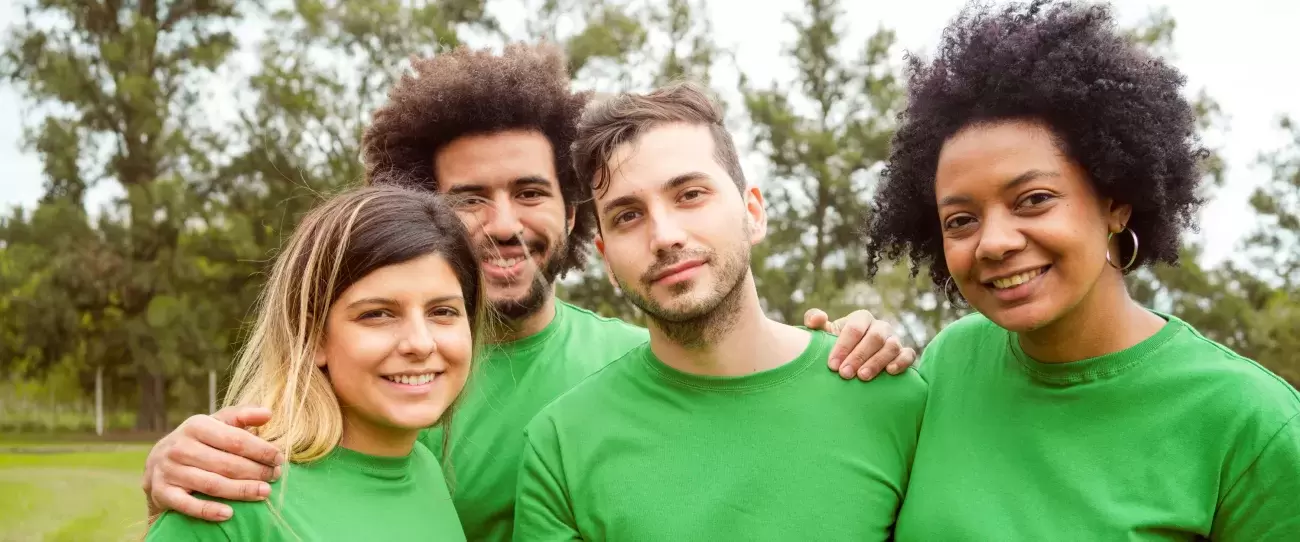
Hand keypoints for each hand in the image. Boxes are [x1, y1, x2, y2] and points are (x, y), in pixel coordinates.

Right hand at [143, 406, 283, 521]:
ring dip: (241, 490)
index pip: (236, 439)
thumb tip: (268, 413)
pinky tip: (229, 514)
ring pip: (211, 484)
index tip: (279, 458)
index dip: (261, 450)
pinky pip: (188, 505)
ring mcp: (169, 470)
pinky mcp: (161, 492)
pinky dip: (208, 510)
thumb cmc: (198, 441)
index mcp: (196, 426)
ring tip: (264, 492)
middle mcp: (180, 447)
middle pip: (226, 464)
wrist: (157, 462)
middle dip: (256, 471)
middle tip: (275, 477)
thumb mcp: (216, 423)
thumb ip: (241, 417)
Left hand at [804, 308, 915, 380]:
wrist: (852, 361)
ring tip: (862, 377)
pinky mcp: (904, 353)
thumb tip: (816, 320)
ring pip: (891, 346)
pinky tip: (890, 371)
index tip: (832, 365)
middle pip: (874, 337)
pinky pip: (908, 355)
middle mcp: (880, 327)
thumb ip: (814, 320)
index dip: (843, 346)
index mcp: (861, 318)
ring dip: (877, 362)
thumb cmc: (837, 346)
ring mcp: (894, 339)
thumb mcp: (824, 333)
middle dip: (858, 356)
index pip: (854, 328)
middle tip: (844, 374)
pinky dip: (901, 362)